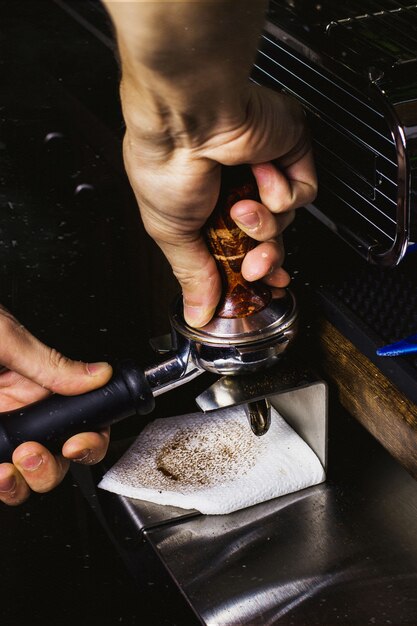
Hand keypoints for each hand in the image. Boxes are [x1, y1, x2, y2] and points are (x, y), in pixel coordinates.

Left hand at [0, 306, 111, 504]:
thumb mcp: (3, 339)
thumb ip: (49, 362)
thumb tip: (97, 374)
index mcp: (34, 385)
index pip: (78, 418)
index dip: (87, 439)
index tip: (76, 443)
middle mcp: (17, 412)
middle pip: (55, 459)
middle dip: (49, 466)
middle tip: (31, 453)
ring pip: (23, 477)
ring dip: (22, 482)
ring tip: (7, 468)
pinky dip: (0, 484)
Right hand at [122, 84, 316, 326]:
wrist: (188, 117)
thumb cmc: (166, 164)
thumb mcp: (170, 233)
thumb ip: (193, 275)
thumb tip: (196, 313)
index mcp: (205, 203)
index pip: (238, 245)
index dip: (251, 268)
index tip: (259, 285)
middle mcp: (236, 186)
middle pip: (269, 238)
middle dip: (264, 258)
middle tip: (254, 265)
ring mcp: (264, 167)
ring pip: (285, 218)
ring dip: (265, 221)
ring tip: (242, 206)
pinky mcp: (290, 149)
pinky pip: (303, 192)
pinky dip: (281, 190)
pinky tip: (260, 172)